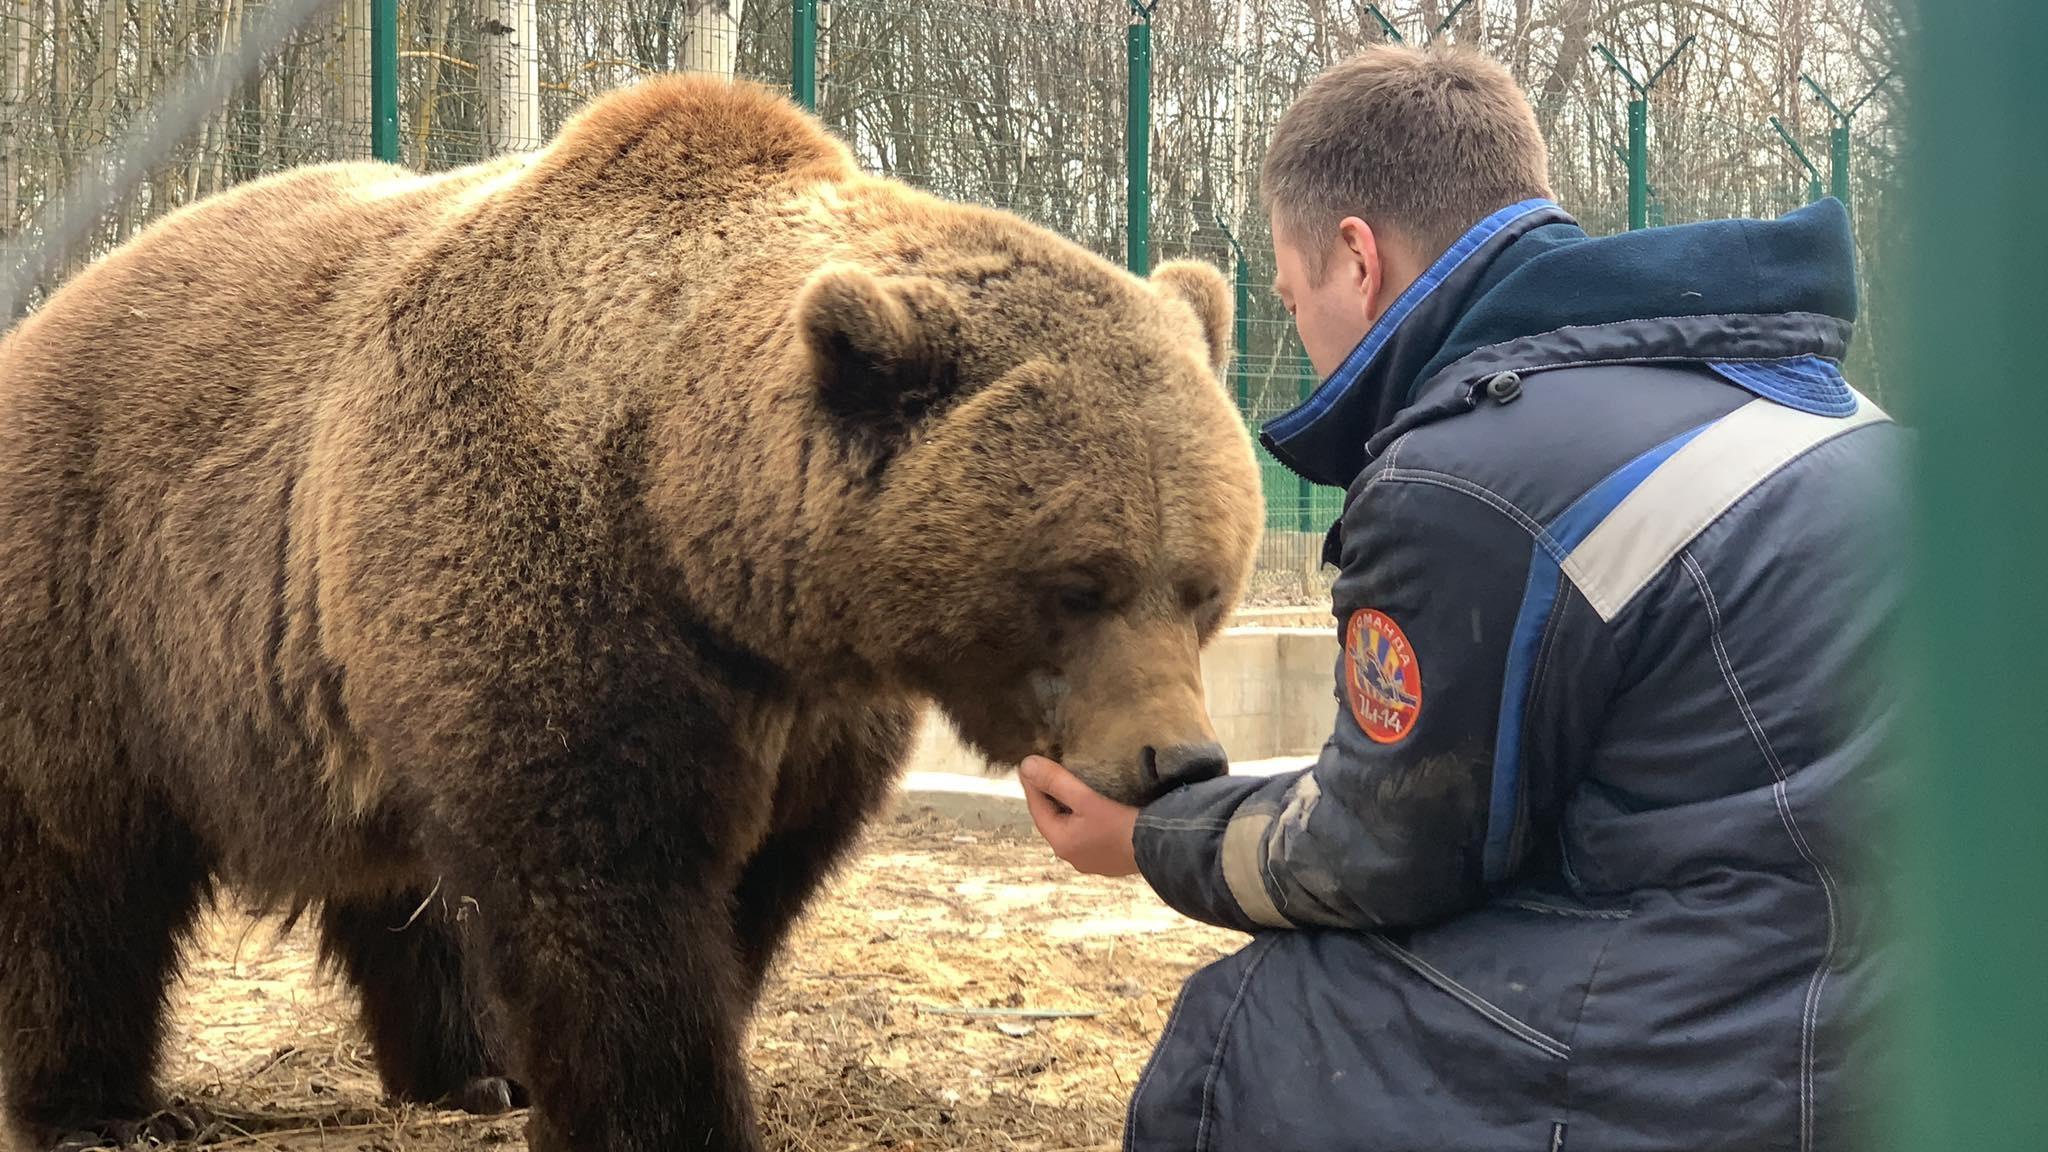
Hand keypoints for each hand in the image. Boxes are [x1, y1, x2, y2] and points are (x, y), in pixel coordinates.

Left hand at [1019, 755, 1139, 876]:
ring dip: (1070, 808)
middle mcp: (1073, 856)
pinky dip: (1087, 819)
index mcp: (1062, 843)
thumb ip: (1056, 781)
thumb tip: (1026, 765)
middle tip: (1050, 772)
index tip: (1029, 765)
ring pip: (1073, 828)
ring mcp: (1093, 861)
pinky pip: (1091, 835)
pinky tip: (1098, 808)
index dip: (1032, 784)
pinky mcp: (1111, 859)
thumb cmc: (1123, 824)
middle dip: (1051, 796)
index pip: (1037, 808)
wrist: (1164, 849)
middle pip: (1054, 819)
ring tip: (1073, 787)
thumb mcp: (1086, 798)